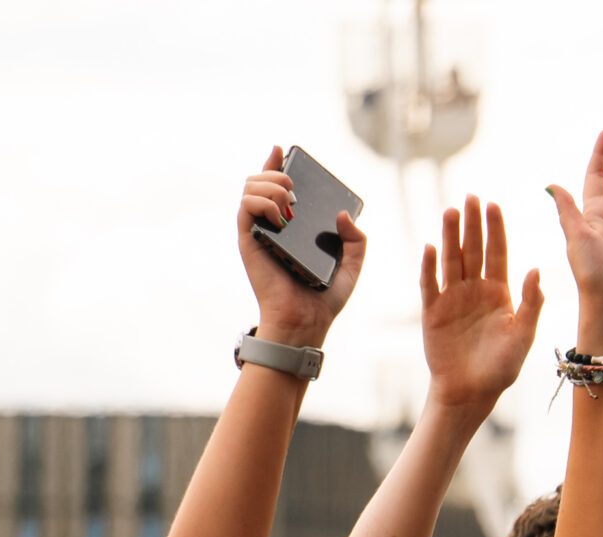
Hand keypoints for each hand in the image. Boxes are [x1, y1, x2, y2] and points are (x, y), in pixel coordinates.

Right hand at [237, 146, 366, 348]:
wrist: (306, 320)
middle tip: (294, 190)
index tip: (285, 151)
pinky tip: (281, 217)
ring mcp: (259, 231)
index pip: (277, 187)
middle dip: (277, 173)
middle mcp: (272, 225)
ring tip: (289, 207)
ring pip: (250, 188)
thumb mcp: (352, 264)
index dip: (277, 164)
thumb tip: (344, 214)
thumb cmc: (324, 296)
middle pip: (260, 180)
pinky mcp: (249, 241)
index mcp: (292, 226)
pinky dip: (262, 202)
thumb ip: (356, 239)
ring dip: (270, 186)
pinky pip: (245, 208)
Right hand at [420, 196, 544, 416]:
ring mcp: (452, 298)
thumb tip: (537, 270)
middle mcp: (475, 290)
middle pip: (473, 250)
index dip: (495, 229)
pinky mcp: (432, 310)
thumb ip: (531, 303)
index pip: (497, 253)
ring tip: (451, 211)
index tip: (494, 204)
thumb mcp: (523, 335)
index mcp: (499, 293)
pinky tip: (431, 247)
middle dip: (472, 223)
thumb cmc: (501, 368)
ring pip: (451, 260)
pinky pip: (430, 283)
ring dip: (450, 236)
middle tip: (470, 196)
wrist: (471, 392)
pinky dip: (429, 265)